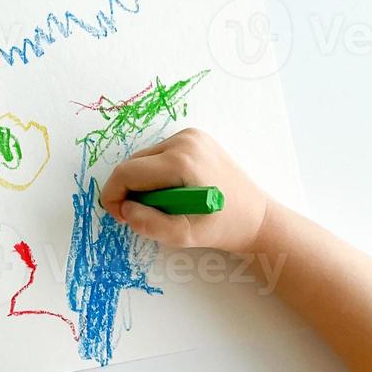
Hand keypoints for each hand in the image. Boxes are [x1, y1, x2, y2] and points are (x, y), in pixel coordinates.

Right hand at [99, 129, 270, 251]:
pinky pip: (159, 155)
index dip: (114, 195)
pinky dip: (157, 174)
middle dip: (131, 191)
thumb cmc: (223, 228)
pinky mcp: (195, 137)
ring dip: (144, 183)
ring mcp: (191, 135)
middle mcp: (185, 140)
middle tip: (146, 215)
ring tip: (166, 204)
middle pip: (134, 163)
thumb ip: (149, 224)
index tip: (120, 216)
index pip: (128, 172)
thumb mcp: (184, 236)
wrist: (257, 217)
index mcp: (182, 161)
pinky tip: (174, 190)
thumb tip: (125, 208)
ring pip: (144, 158)